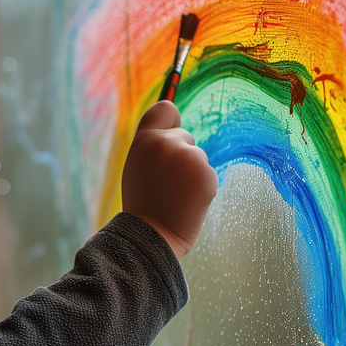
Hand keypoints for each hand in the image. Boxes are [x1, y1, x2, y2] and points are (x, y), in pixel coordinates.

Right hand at [121, 100, 217, 257]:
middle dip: (181, 154)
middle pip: (185, 136)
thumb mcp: (138, 167)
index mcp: (144, 141)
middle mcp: (165, 143)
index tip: (172, 130)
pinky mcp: (206, 174)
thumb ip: (153, 147)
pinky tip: (187, 202)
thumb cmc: (143, 204)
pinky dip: (201, 187)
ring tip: (175, 195)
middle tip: (166, 182)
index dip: (171, 119)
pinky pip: (207, 174)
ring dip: (191, 173)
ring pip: (198, 157)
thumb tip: (176, 129)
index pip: (165, 108)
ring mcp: (188, 158)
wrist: (151, 236)